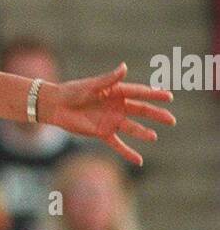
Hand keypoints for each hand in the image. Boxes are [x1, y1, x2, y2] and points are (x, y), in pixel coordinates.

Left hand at [39, 63, 174, 165]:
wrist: (57, 106)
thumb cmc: (73, 91)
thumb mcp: (92, 85)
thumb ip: (109, 79)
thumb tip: (124, 67)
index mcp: (117, 91)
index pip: (140, 93)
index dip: (154, 95)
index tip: (169, 97)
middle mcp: (117, 106)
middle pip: (141, 111)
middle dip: (156, 115)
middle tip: (172, 119)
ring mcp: (111, 120)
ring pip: (131, 128)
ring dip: (143, 133)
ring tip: (154, 137)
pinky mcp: (102, 133)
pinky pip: (118, 144)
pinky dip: (128, 152)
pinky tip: (139, 161)